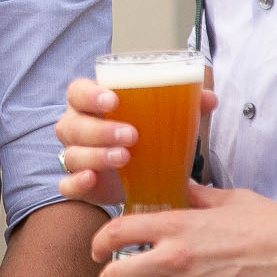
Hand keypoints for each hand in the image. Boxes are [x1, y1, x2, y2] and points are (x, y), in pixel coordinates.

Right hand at [52, 76, 216, 205]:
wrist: (142, 172)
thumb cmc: (147, 133)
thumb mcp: (165, 116)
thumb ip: (185, 103)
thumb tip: (210, 98)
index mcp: (91, 103)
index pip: (78, 91)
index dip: (90, 94)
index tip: (113, 99)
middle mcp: (77, 127)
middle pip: (72, 124)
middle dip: (100, 130)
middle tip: (132, 135)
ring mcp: (75, 156)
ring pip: (72, 154)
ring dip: (96, 156)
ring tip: (125, 158)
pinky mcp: (79, 185)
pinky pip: (66, 185)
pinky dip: (76, 183)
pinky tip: (92, 179)